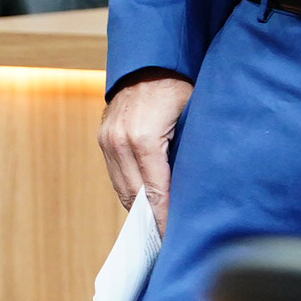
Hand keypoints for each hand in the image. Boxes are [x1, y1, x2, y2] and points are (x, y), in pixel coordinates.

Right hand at [97, 70, 193, 229]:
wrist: (148, 59)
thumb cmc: (178, 86)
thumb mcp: (192, 119)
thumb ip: (190, 155)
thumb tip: (198, 192)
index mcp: (144, 140)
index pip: (156, 193)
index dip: (164, 219)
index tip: (174, 239)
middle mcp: (119, 142)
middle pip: (135, 196)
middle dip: (151, 220)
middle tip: (167, 240)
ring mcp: (107, 140)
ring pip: (122, 189)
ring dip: (139, 208)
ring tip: (157, 227)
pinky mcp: (102, 138)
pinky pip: (115, 175)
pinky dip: (130, 191)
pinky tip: (145, 203)